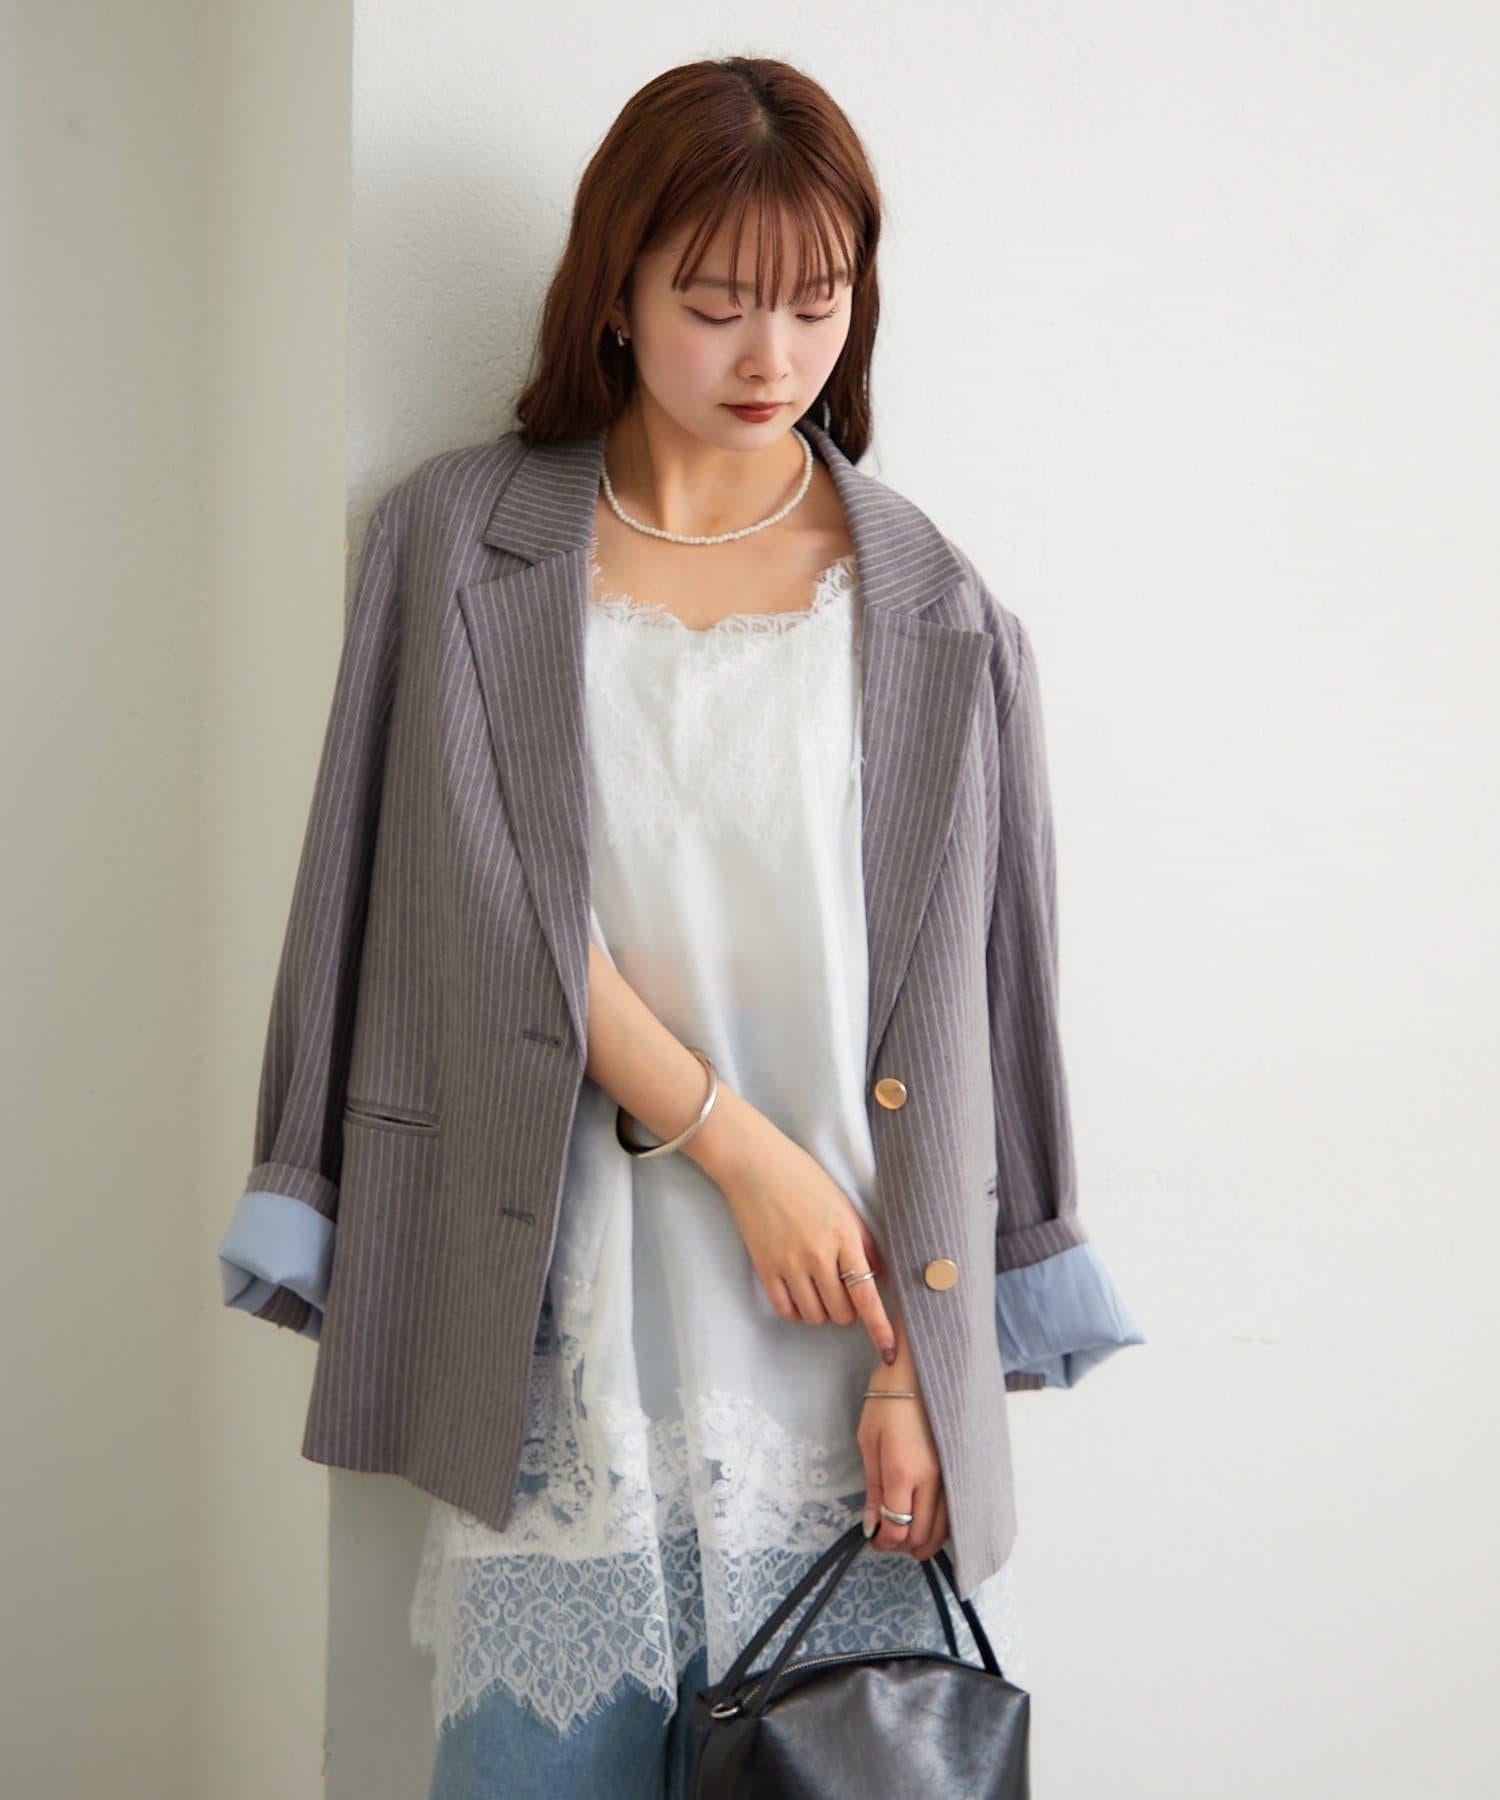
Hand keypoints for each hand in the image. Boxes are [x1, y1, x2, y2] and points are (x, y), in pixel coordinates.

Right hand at [689, 1095, 896, 1363]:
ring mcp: (790, 1263)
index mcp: (845, 1236)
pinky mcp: (765, 1267)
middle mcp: (819, 1255)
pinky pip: (785, 1309)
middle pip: (841, 1312)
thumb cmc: (803, 1178)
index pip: (867, 1294)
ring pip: (814, 1315)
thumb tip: (878, 1274)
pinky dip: (796, 1311)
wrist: (755, 1164)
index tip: (889, 1349)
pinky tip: (798, 1296)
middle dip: (846, 1311)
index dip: (880, 1327)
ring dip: (821, 1311)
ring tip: (818, 1290)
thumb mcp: (843, 1204)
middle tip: (842, 1294)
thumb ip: (863, 1241)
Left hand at [858, 1346, 948, 1562]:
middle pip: (923, 1535)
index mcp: (902, 1470)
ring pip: (946, 1528)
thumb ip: (872, 1486)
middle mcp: (932, 1478)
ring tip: (908, 1532)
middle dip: (903, 1546)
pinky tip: (929, 1518)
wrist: (921, 1367)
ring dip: (926, 1540)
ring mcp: (952, 1473)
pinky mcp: (964, 1466)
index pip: (897, 1528)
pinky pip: (958, 1510)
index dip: (884, 1542)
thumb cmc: (888, 1398)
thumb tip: (871, 1524)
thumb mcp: (868, 1440)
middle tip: (888, 1537)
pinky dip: (944, 1524)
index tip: (874, 1538)